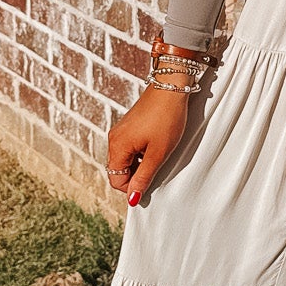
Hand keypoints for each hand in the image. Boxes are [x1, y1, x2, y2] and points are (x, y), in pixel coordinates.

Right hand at [107, 84, 189, 207]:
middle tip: (157, 169)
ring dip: (140, 164)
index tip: (149, 186)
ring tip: (158, 155)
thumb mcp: (158, 153)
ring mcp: (121, 131)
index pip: (116, 180)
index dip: (131, 188)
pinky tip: (156, 146)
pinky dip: (141, 153)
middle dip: (136, 175)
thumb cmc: (166, 117)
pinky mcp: (129, 126)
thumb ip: (144, 177)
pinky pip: (130, 148)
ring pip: (125, 159)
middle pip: (119, 170)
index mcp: (117, 147)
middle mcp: (114, 139)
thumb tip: (132, 198)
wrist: (171, 87)